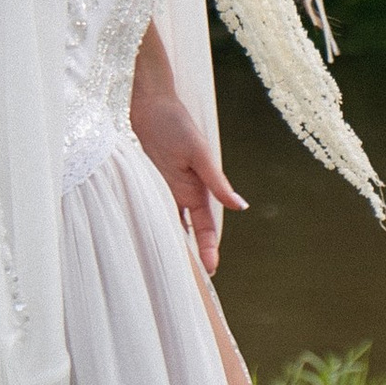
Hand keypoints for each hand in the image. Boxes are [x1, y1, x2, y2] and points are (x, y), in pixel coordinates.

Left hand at [131, 85, 244, 273]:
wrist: (147, 104)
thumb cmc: (176, 123)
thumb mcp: (198, 154)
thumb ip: (218, 183)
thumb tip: (242, 207)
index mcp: (199, 188)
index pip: (205, 226)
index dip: (208, 247)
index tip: (210, 270)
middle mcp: (182, 193)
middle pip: (188, 231)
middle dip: (191, 253)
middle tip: (191, 281)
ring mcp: (162, 189)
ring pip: (168, 223)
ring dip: (170, 242)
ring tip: (169, 270)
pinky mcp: (143, 183)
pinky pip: (147, 209)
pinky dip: (148, 224)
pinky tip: (145, 241)